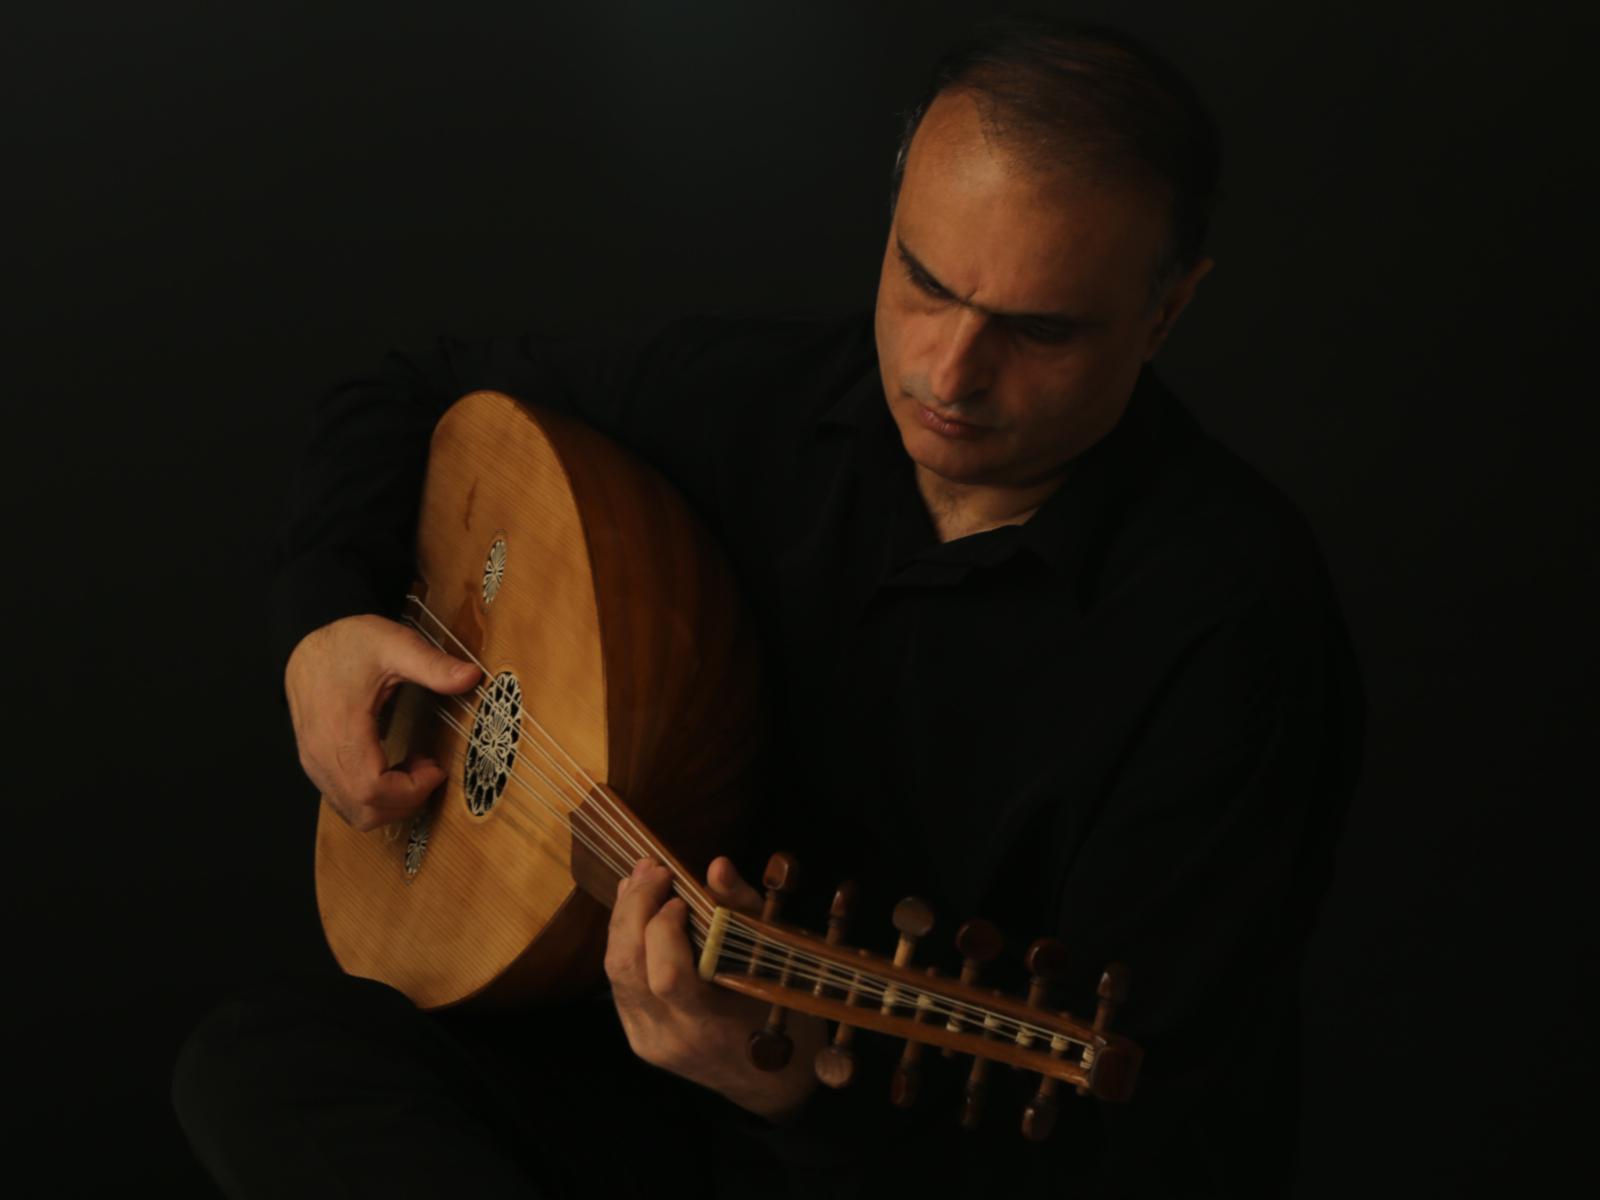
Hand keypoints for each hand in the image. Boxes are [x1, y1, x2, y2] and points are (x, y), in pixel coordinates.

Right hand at [285, 613, 480, 830]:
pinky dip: (374, 798)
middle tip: (430, 771)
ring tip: (414, 770)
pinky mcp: (316, 764)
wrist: (308, 643)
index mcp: (341, 728)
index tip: (436, 770)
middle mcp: (321, 753)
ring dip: (391, 803)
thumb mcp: (395, 644)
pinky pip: (344, 800)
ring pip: (354, 812)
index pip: (372, 789)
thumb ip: (433, 664)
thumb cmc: (346, 644)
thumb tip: (470, 676)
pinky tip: (393, 769)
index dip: (410, 791)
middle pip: (364, 810)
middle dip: (406, 801)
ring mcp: (315, 762)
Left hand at [605, 855, 825, 1123]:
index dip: (664, 926)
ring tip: (642, 881)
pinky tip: (639, 915)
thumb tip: (717, 865)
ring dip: (623, 920)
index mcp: (712, 1027)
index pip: (667, 976)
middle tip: (652, 870)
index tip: (681, 892)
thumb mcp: (777, 965)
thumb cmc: (785, 1019)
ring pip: (615, 973)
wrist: (774, 1084)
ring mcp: (649, 1042)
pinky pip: (620, 984)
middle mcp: (672, 1038)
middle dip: (632, 908)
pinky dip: (626, 943)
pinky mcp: (640, 1039)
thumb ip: (743, 910)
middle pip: (627, 968)